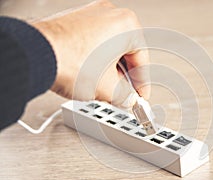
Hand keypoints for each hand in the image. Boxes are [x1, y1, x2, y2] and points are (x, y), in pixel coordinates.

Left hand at [33, 0, 149, 106]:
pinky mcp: (76, 21)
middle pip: (126, 54)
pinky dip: (96, 60)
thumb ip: (125, 96)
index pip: (142, 61)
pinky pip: (94, 43)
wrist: (36, 54)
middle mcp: (110, 14)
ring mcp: (91, 15)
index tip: (140, 96)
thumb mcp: (108, 88)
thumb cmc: (70, 61)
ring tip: (105, 88)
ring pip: (109, 48)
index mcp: (126, 24)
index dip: (142, 84)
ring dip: (110, 70)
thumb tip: (128, 99)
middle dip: (125, 78)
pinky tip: (91, 75)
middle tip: (123, 95)